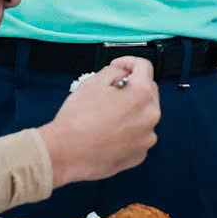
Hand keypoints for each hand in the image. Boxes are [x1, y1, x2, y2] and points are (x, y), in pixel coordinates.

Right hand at [43, 58, 160, 184]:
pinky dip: (128, 131)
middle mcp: (150, 117)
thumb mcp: (93, 82)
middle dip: (131, 87)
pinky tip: (109, 132)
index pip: (144, 67)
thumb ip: (114, 72)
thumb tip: (122, 74)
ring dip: (130, 110)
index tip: (118, 66)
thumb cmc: (77, 120)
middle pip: (148, 92)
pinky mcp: (139, 155)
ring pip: (143, 116)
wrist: (66, 154)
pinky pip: (138, 136)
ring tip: (107, 114)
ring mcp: (146, 139)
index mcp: (141, 95)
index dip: (128, 62)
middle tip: (111, 90)